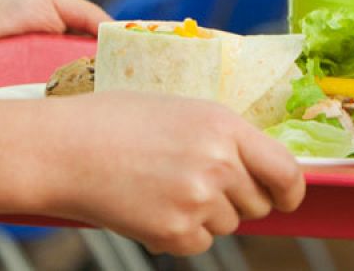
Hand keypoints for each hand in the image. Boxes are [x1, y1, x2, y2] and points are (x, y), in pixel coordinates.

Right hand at [41, 92, 305, 253]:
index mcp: (225, 126)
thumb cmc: (116, 121)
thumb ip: (224, 137)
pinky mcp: (175, 233)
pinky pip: (199, 243)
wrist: (63, 149)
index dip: (290, 190)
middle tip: (195, 181)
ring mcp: (198, 201)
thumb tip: (258, 169)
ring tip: (161, 186)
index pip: (286, 170)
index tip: (285, 197)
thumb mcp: (182, 110)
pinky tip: (149, 206)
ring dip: (205, 215)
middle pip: (257, 204)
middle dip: (236, 198)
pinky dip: (180, 233)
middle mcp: (219, 164)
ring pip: (227, 225)